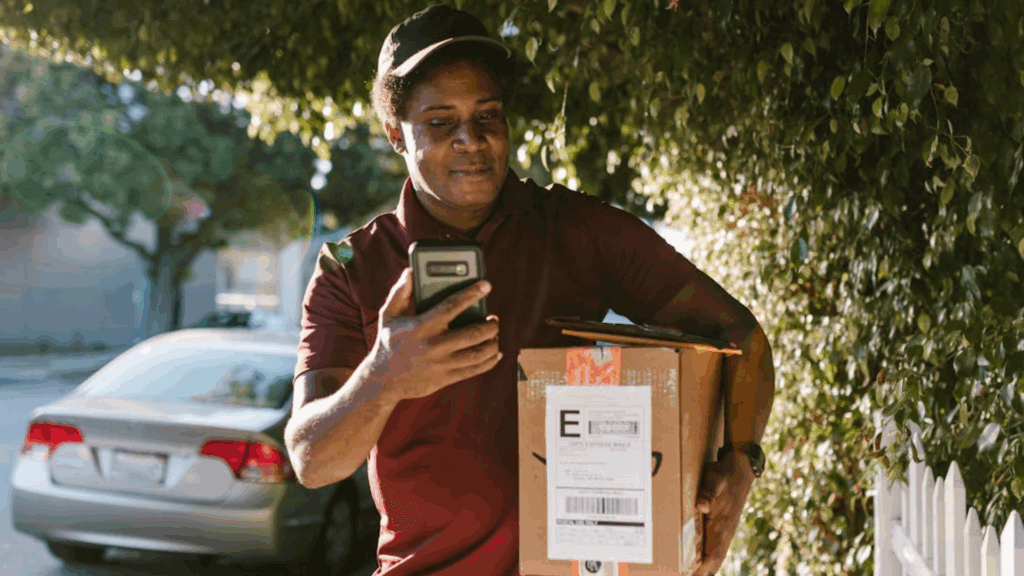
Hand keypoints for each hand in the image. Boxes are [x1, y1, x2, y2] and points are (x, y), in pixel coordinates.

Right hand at [369, 268, 500, 402]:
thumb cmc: (388, 343)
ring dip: (492, 342)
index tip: (486, 286)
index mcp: (422, 326)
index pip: (452, 306)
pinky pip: (475, 369)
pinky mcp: (446, 378)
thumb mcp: (388, 315)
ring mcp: (442, 364)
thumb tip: (410, 272)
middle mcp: (434, 345)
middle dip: (491, 324)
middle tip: (494, 318)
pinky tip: (496, 353)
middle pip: (474, 333)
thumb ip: (400, 292)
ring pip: (478, 353)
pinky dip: (489, 361)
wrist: (383, 381)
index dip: (472, 294)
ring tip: (494, 334)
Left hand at [692, 450, 755, 574]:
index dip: (703, 568)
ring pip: (714, 553)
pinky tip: (693, 553)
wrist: (741, 468)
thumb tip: (702, 506)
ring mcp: (724, 528)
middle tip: (683, 572)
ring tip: (686, 568)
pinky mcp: (722, 523)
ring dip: (702, 562)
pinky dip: (704, 552)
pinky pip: (713, 544)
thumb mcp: (714, 478)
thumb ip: (707, 492)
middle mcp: (725, 531)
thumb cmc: (725, 474)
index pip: (714, 555)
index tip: (689, 574)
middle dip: (700, 569)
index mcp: (723, 525)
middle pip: (713, 559)